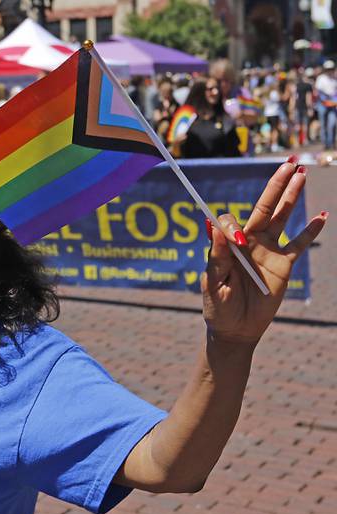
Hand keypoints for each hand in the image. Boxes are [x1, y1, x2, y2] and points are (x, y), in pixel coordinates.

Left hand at [201, 158, 326, 344]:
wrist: (235, 328)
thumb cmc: (217, 305)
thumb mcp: (213, 281)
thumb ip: (217, 254)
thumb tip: (214, 224)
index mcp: (228, 244)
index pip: (231, 220)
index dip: (232, 225)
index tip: (236, 242)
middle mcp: (249, 241)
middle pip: (264, 207)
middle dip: (276, 185)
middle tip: (289, 163)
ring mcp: (268, 250)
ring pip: (282, 217)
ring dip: (291, 197)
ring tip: (301, 174)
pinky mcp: (284, 264)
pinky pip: (300, 243)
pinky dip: (311, 230)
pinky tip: (321, 215)